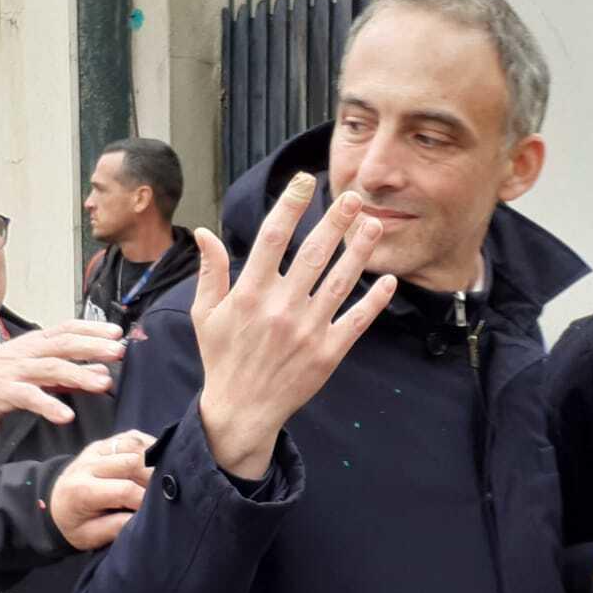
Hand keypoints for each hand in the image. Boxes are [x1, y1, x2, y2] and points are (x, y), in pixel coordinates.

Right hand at [0, 321, 123, 426]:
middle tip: (118, 351)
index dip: (92, 328)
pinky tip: (66, 415)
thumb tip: (101, 371)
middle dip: (93, 346)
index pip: (67, 328)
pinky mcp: (4, 391)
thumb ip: (67, 371)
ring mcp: (16, 370)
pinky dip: (49, 405)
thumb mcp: (34, 368)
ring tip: (103, 382)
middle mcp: (28, 352)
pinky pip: (29, 397)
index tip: (117, 332)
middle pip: (64, 344)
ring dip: (79, 374)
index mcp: (36, 343)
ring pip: (51, 368)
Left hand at [50, 430, 155, 548]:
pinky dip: (149, 446)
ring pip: (134, 445)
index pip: (124, 489)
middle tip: (164, 492)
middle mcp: (88, 464)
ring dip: (154, 460)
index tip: (157, 510)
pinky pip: (132, 437)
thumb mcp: (89, 536)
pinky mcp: (105, 443)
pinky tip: (157, 461)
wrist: (54, 502)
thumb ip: (115, 527)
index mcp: (82, 490)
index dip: (146, 499)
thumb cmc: (74, 524)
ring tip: (163, 477)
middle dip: (154, 478)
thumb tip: (143, 517)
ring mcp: (97, 450)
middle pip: (133, 461)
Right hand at [193, 174, 396, 479]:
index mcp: (249, 294)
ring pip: (339, 282)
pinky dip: (374, 301)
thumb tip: (204, 232)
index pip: (271, 238)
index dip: (289, 206)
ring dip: (359, 252)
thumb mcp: (205, 314)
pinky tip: (388, 280)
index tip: (304, 181)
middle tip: (353, 196)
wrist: (241, 411)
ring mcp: (307, 331)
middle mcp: (280, 308)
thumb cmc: (222, 358)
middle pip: (313, 254)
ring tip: (373, 225)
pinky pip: (356, 321)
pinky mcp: (328, 353)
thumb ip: (210, 271)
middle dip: (335, 222)